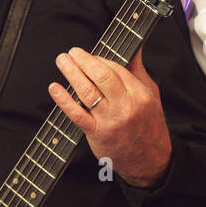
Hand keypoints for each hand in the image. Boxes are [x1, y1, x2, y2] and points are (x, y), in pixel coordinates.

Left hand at [50, 46, 171, 187]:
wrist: (149, 159)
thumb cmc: (148, 124)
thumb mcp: (150, 94)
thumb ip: (138, 70)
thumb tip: (134, 47)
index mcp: (139, 94)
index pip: (116, 69)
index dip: (98, 59)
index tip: (88, 55)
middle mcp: (126, 106)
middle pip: (101, 77)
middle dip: (84, 61)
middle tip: (71, 52)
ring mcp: (110, 120)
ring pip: (87, 92)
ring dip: (72, 73)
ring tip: (62, 61)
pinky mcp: (97, 134)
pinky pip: (77, 114)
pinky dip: (64, 100)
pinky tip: (55, 88)